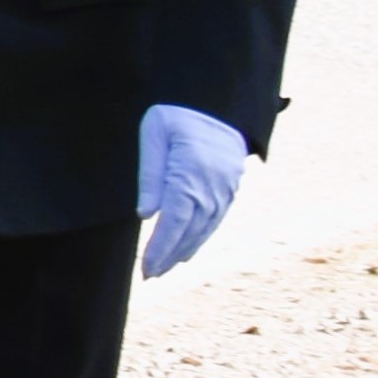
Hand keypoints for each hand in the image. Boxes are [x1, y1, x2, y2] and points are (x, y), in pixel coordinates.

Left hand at [135, 101, 250, 279]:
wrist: (216, 102)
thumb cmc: (176, 115)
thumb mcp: (154, 136)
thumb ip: (150, 175)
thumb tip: (146, 215)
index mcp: (190, 175)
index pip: (174, 222)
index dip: (161, 249)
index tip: (147, 269)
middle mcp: (211, 187)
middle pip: (189, 231)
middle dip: (170, 256)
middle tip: (150, 276)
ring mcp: (224, 189)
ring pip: (204, 228)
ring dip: (185, 250)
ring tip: (166, 267)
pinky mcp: (230, 187)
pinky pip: (215, 218)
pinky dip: (201, 236)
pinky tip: (188, 248)